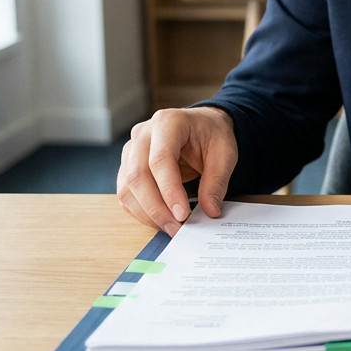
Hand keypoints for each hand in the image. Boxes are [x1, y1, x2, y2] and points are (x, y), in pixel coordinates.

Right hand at [116, 107, 237, 235]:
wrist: (201, 125)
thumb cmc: (212, 134)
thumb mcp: (225, 153)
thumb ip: (217, 182)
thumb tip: (210, 211)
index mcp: (168, 122)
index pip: (160, 160)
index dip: (169, 190)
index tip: (183, 215)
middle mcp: (143, 133)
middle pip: (137, 175)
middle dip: (156, 208)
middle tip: (177, 228)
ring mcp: (131, 149)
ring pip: (127, 188)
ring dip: (147, 213)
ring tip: (171, 228)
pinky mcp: (127, 165)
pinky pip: (126, 193)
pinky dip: (140, 211)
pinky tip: (160, 220)